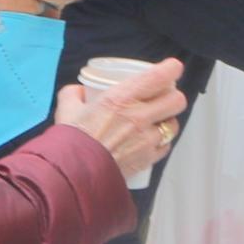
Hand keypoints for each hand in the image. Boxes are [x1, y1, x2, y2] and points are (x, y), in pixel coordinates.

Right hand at [57, 57, 183, 179]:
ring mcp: (146, 140)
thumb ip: (74, 94)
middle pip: (177, 100)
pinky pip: (165, 147)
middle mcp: (139, 117)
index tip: (172, 68)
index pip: (159, 77)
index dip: (171, 69)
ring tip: (156, 121)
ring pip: (174, 125)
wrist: (73, 176)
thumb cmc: (71, 142)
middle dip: (173, 96)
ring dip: (167, 121)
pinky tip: (150, 142)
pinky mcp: (147, 159)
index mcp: (121, 98)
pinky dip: (160, 143)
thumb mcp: (66, 109)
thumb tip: (79, 91)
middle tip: (164, 97)